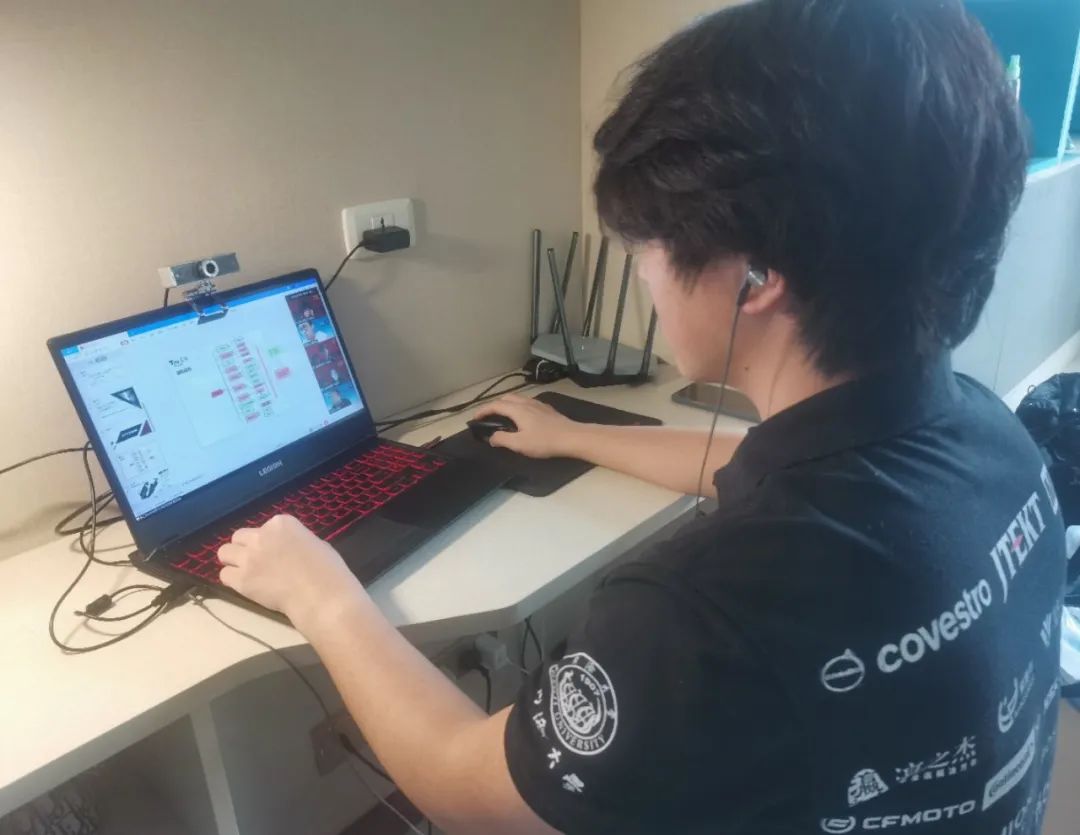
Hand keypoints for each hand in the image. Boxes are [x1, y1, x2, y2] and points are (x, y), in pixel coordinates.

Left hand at [218, 514, 362, 628]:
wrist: (320, 595)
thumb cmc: (328, 569)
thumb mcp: (314, 543)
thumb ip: (294, 542)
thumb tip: (286, 551)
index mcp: (281, 523)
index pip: (263, 527)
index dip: (268, 541)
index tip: (278, 553)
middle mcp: (260, 536)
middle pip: (238, 537)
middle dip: (245, 548)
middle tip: (258, 562)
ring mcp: (249, 558)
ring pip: (224, 553)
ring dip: (234, 561)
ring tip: (247, 573)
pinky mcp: (241, 580)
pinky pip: (224, 575)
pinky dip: (233, 580)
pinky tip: (246, 586)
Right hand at [472, 394, 580, 458]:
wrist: (572, 437)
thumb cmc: (545, 441)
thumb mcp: (520, 444)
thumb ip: (502, 439)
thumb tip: (491, 437)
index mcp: (517, 409)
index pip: (495, 405)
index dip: (483, 410)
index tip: (475, 418)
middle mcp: (526, 402)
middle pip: (506, 398)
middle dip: (494, 405)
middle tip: (489, 417)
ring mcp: (538, 404)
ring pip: (518, 399)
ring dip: (507, 405)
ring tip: (504, 417)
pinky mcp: (547, 409)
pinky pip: (527, 403)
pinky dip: (518, 407)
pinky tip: (523, 418)